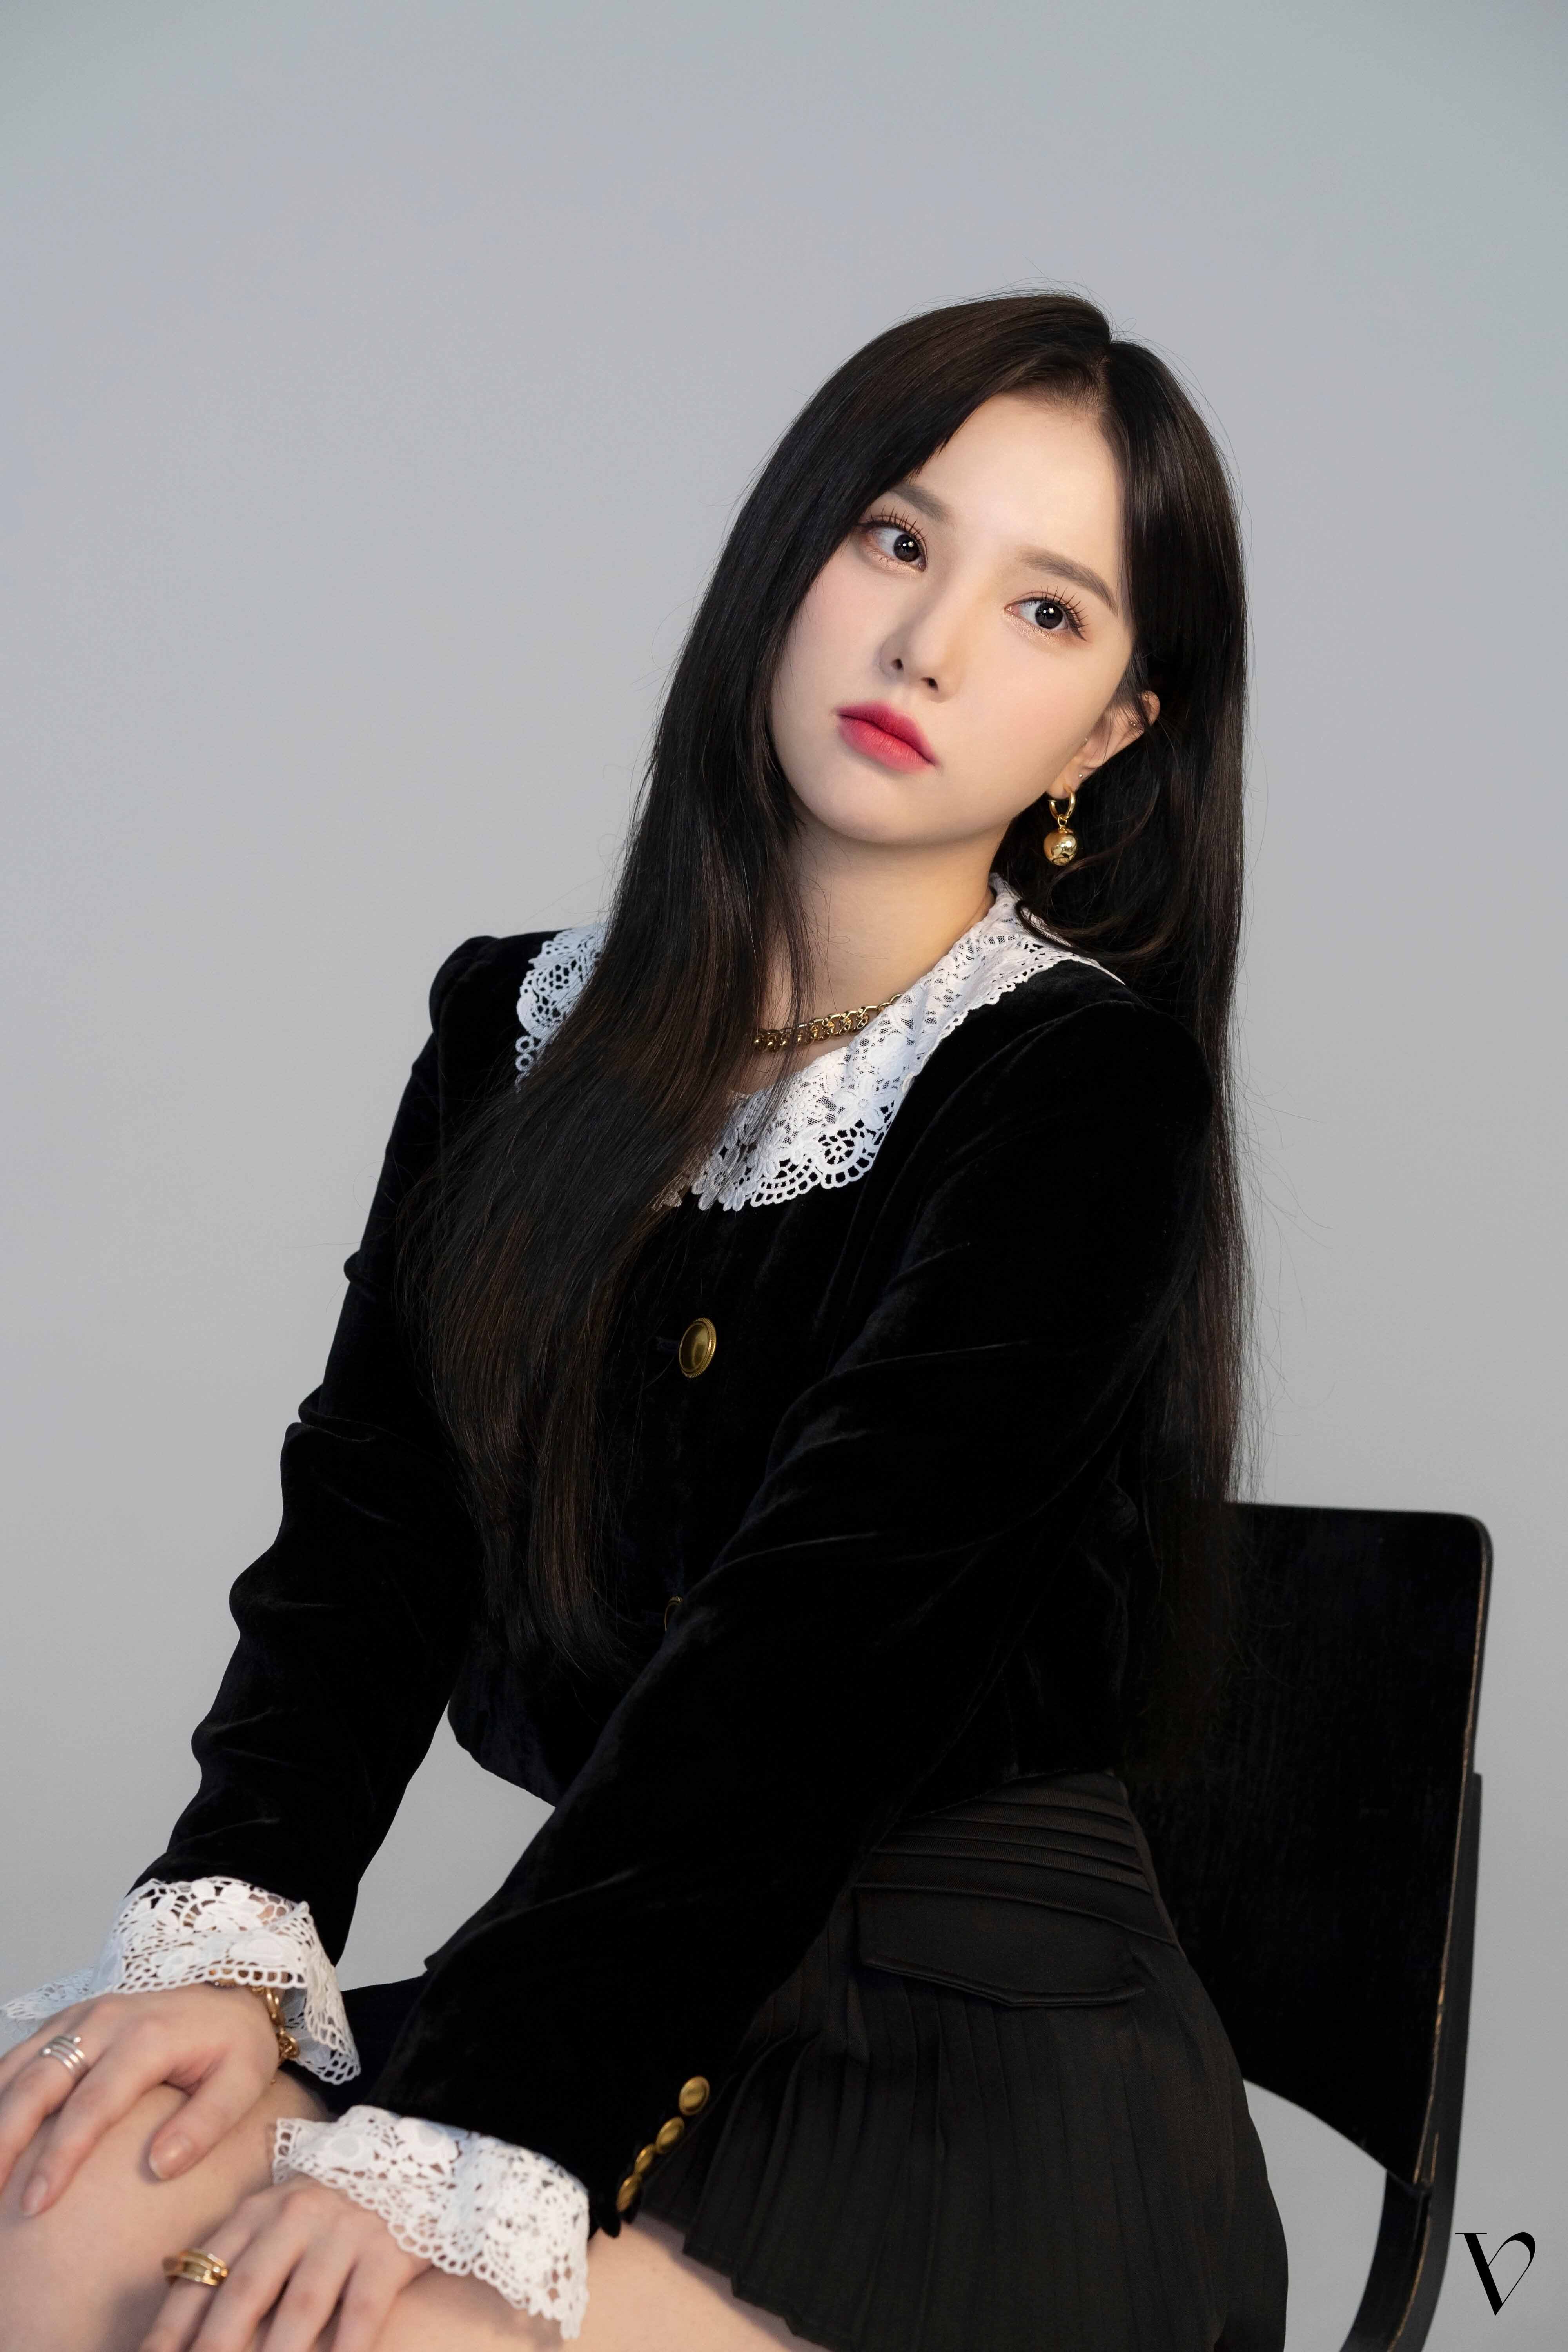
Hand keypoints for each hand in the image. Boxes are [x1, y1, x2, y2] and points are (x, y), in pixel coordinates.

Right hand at [0, 1983, 282, 2215]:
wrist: (234, 1989)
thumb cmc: (235, 2042)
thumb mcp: (244, 2079)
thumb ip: (206, 2124)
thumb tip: (160, 2167)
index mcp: (147, 2038)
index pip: (93, 2105)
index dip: (61, 2156)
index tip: (37, 2204)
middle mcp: (105, 2021)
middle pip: (39, 2083)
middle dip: (6, 2141)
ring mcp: (81, 2017)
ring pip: (18, 2068)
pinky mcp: (68, 2021)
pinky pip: (19, 2057)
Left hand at [140, 2175, 429, 2351]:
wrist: (409, 2164)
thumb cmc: (323, 2216)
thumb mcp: (270, 2224)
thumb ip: (228, 2264)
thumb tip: (171, 2331)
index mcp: (254, 2214)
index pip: (199, 2279)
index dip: (168, 2331)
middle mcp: (293, 2217)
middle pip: (244, 2293)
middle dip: (215, 2349)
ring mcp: (343, 2231)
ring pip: (301, 2305)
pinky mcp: (387, 2249)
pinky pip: (362, 2308)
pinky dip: (346, 2349)